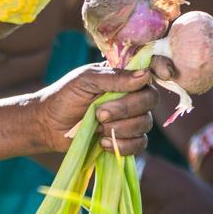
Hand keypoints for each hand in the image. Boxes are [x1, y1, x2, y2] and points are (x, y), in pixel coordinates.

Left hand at [31, 63, 160, 154]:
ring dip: (119, 128)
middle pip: (150, 100)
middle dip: (125, 108)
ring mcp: (131, 119)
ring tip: (97, 127)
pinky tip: (102, 142)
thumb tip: (145, 75)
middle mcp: (133, 96)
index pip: (152, 68)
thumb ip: (114, 78)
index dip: (163, 68)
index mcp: (124, 76)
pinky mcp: (126, 140)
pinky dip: (121, 145)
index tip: (164, 73)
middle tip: (99, 113)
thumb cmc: (65, 96)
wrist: (48, 125)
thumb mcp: (85, 80)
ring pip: (145, 123)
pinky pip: (140, 144)